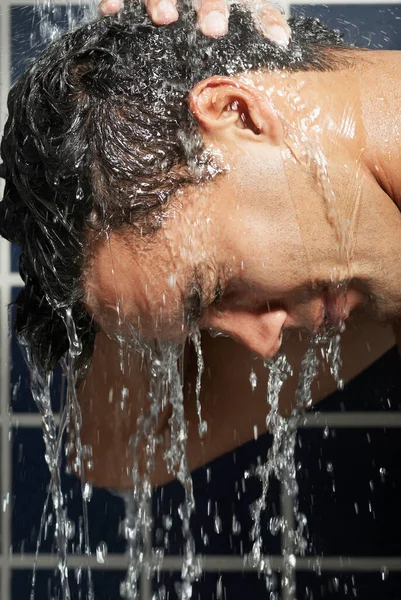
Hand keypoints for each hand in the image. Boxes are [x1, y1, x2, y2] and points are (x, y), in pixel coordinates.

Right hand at [99, 0, 289, 44]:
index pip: (254, 5)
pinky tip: (111, 10)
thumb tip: (281, 43)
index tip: (278, 41)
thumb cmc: (208, 13)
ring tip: (165, 18)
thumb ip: (254, 22)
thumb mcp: (235, 15)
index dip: (266, 21)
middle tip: (214, 29)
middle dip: (212, 7)